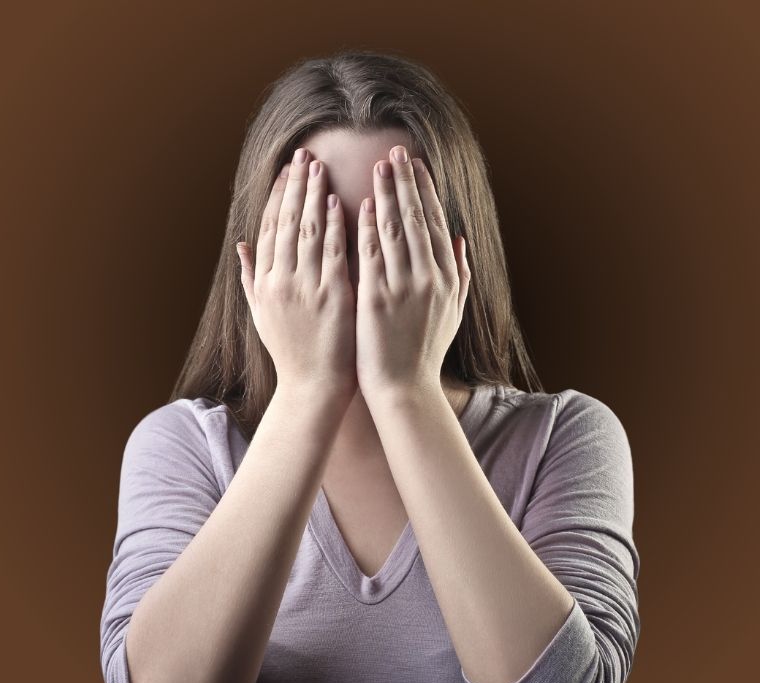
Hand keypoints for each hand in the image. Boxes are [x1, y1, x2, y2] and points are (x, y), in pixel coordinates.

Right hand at [237, 148, 357, 401]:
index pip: (270, 227)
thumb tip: (240, 245)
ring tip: (321, 166)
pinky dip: (335, 226)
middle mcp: (280, 281)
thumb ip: (251, 278)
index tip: (289, 169)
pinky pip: (333, 254)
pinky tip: (338, 201)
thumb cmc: (291, 353)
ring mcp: (305, 288)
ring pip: (308, 231)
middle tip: (306, 154)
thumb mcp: (262, 315)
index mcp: (265, 283)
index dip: (280, 195)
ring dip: (314, 195)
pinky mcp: (331, 297)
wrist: (312, 387)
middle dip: (296, 185)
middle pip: (287, 222)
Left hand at [355, 145, 470, 397]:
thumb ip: (460, 273)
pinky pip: (372, 255)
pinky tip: (364, 203)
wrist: (404, 388)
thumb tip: (460, 238)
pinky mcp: (377, 300)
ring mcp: (404, 288)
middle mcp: (430, 278)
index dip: (425, 191)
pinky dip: (369, 227)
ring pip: (396, 230)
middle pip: (418, 219)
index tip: (415, 165)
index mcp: (448, 278)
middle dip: (406, 182)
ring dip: (388, 194)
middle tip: (396, 151)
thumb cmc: (425, 351)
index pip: (437, 223)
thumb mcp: (453, 312)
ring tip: (380, 166)